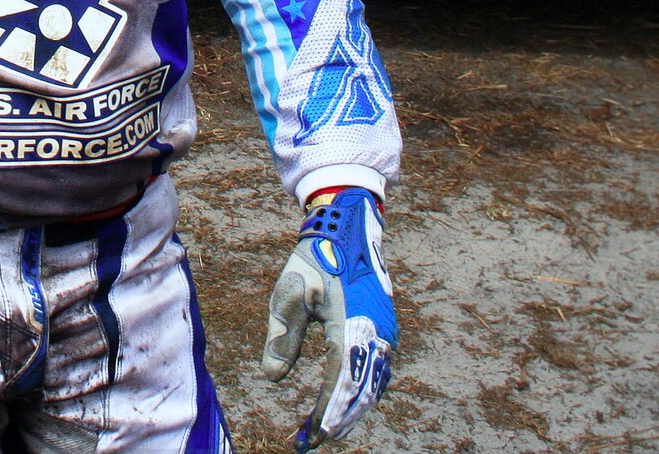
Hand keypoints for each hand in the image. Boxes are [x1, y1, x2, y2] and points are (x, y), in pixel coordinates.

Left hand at [260, 187, 395, 449]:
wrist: (346, 227)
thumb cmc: (314, 259)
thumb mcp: (289, 295)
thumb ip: (282, 338)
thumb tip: (272, 379)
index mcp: (352, 323)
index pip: (341, 382)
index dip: (327, 414)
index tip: (311, 437)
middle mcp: (376, 331)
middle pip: (361, 392)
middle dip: (337, 420)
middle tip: (310, 440)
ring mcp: (386, 331)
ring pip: (373, 385)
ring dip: (350, 410)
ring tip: (324, 429)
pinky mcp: (385, 329)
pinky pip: (377, 371)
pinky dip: (361, 392)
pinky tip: (343, 403)